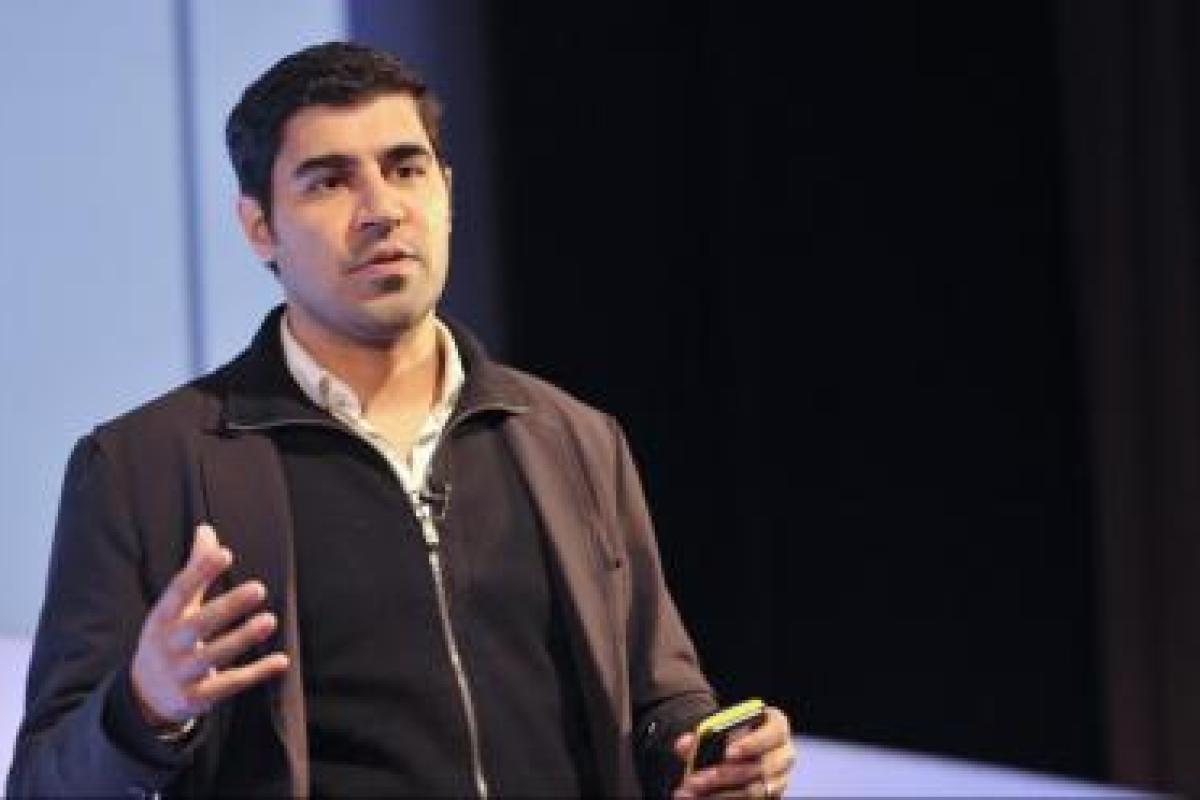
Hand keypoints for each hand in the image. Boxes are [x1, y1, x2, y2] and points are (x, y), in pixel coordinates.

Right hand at [131, 524, 289, 726]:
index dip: (200, 572)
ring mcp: (181, 674)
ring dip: (243, 638)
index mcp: (162, 618)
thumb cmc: (168, 638)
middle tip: (259, 588)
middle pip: (199, 624)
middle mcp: (168, 645)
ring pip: (215, 655)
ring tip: (270, 620)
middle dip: (228, 607)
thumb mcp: (174, 607)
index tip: (225, 553)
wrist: (144, 696)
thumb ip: (195, 570)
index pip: (179, 591)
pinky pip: (230, 684)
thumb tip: (207, 530)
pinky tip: (281, 660)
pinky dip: (257, 673)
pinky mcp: (197, 698)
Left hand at [672, 706, 795, 797]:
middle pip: (760, 768)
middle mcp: (784, 754)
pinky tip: (700, 798)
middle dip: (724, 775)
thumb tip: (683, 745)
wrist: (740, 750)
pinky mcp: (771, 796)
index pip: (773, 733)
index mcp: (776, 727)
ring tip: (689, 791)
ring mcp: (780, 779)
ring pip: (753, 791)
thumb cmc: (732, 734)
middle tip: (694, 779)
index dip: (751, 743)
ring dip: (719, 793)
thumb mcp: (721, 727)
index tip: (727, 753)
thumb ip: (702, 734)